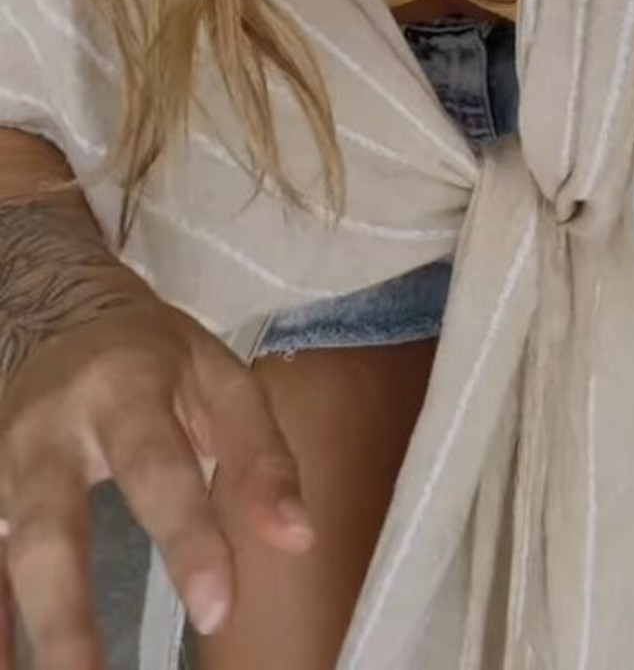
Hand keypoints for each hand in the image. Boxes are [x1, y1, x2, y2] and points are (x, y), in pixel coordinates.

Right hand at [0, 289, 315, 668]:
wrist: (52, 306)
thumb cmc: (153, 356)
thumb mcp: (219, 379)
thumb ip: (260, 456)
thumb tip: (298, 537)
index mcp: (123, 390)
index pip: (157, 469)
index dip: (187, 538)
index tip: (215, 610)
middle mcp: (47, 431)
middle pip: (50, 529)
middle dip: (65, 615)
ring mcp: (0, 465)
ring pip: (3, 553)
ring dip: (22, 625)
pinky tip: (9, 662)